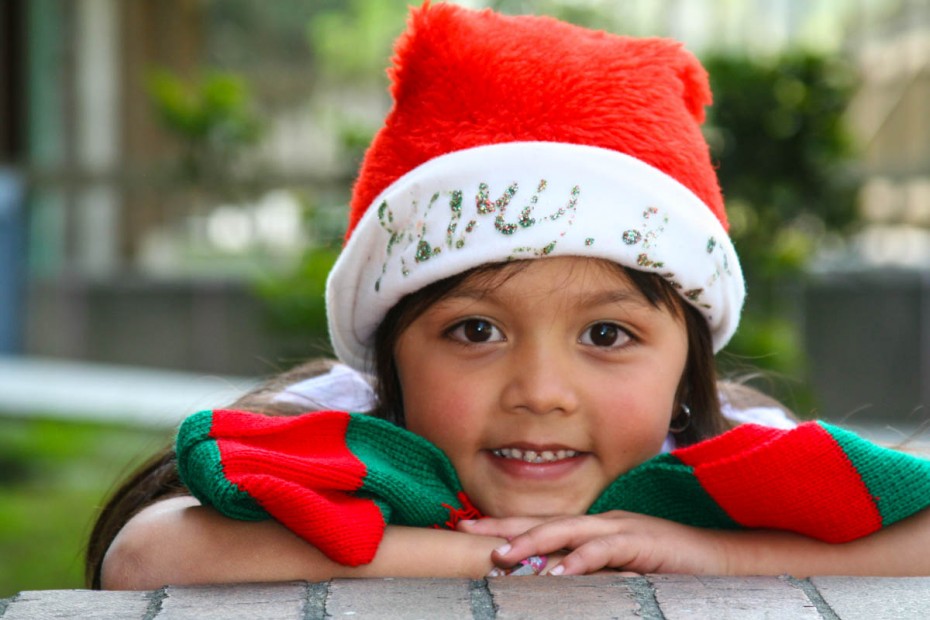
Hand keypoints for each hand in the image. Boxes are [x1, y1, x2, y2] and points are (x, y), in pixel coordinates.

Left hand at [460, 511, 729, 575]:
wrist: (720, 560)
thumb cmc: (668, 569)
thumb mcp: (620, 572)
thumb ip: (589, 573)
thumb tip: (551, 583)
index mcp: (594, 529)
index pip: (542, 525)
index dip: (505, 526)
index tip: (467, 529)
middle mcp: (602, 523)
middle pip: (545, 521)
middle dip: (505, 527)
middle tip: (468, 533)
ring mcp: (622, 529)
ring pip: (569, 532)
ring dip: (535, 543)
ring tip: (504, 557)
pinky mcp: (642, 542)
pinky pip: (605, 551)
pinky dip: (580, 561)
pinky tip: (560, 572)